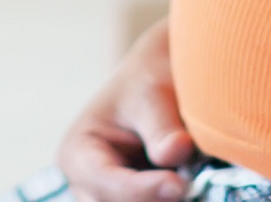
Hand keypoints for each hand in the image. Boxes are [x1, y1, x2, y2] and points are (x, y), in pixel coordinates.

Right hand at [57, 21, 196, 201]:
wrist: (154, 82)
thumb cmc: (145, 82)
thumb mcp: (152, 95)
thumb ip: (162, 128)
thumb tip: (177, 151)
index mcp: (79, 154)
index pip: (107, 183)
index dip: (144, 190)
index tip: (180, 185)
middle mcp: (87, 185)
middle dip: (154, 199)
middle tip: (190, 185)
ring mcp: (110, 197)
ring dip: (163, 199)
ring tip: (191, 180)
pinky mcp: (136, 201)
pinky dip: (169, 198)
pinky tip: (189, 184)